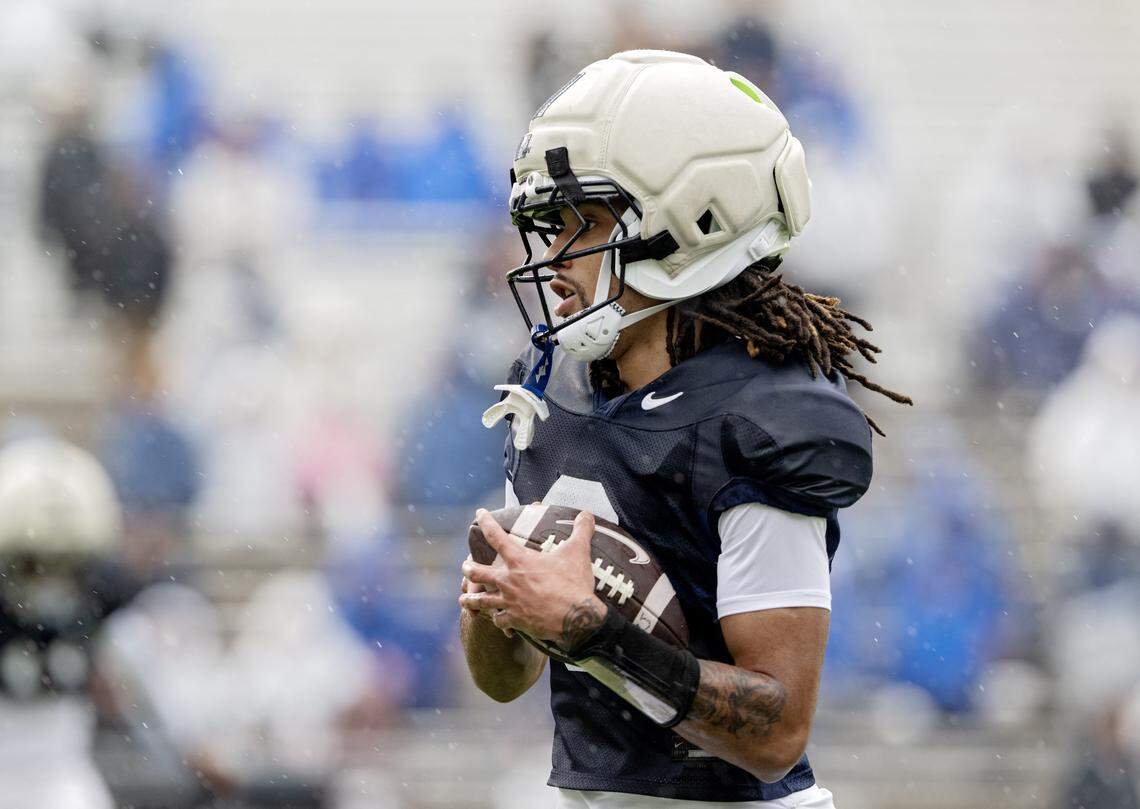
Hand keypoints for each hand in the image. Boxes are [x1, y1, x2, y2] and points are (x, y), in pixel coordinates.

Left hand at [458, 508, 603, 647]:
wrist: (577, 618)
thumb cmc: (574, 584)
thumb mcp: (578, 552)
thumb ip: (581, 531)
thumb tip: (586, 515)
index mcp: (520, 561)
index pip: (497, 536)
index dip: (486, 522)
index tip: (479, 513)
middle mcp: (509, 581)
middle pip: (478, 572)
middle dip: (468, 568)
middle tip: (465, 566)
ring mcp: (510, 602)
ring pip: (482, 600)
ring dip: (471, 598)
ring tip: (463, 597)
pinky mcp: (516, 621)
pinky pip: (499, 621)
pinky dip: (497, 619)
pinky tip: (497, 620)